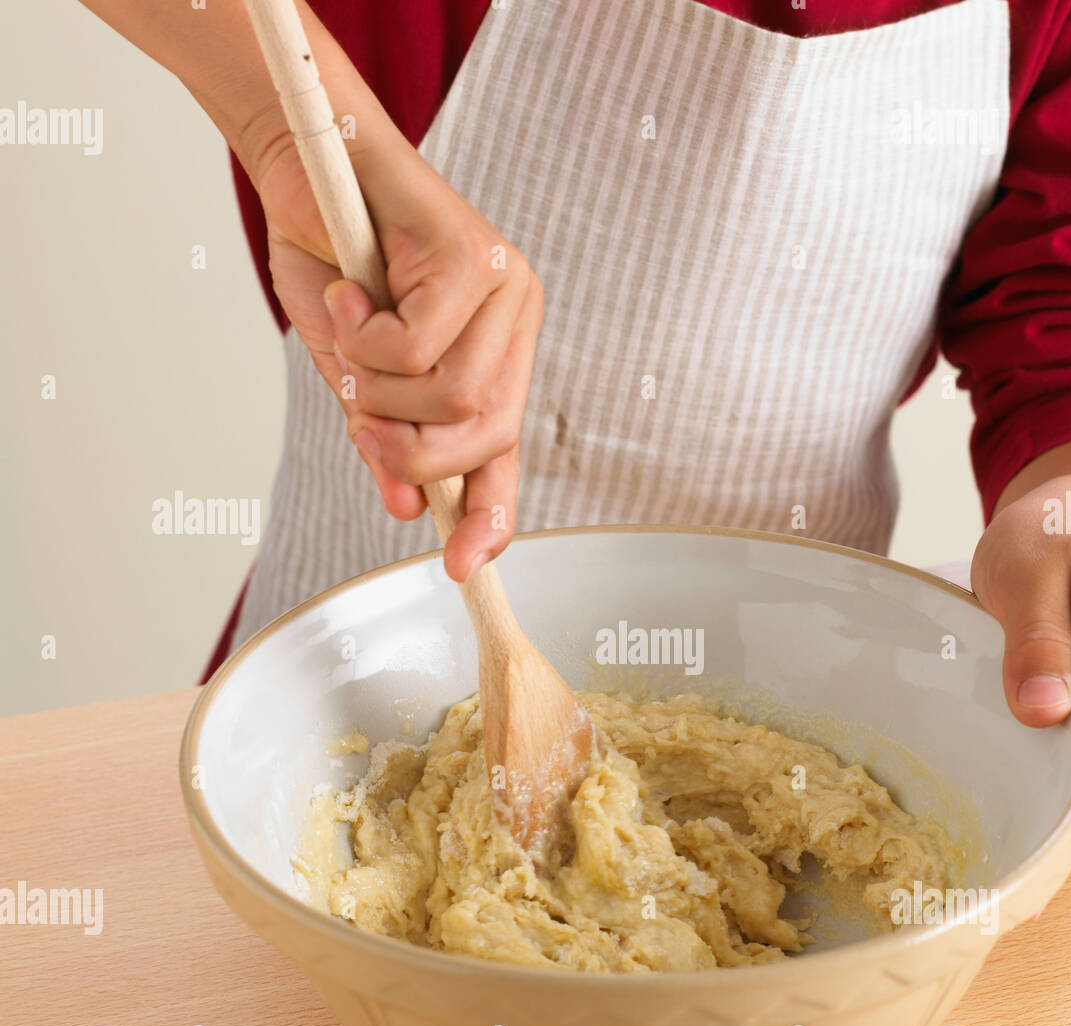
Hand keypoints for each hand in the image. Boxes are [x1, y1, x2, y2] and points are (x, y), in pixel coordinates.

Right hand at [248, 124, 541, 580]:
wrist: (301, 159)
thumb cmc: (330, 260)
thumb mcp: (355, 372)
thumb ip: (386, 438)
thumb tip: (409, 510)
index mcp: (497, 351)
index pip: (504, 451)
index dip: (489, 513)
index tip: (464, 567)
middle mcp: (514, 320)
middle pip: (485, 434)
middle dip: (410, 449)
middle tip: (359, 417)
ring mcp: (503, 285)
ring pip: (454, 398)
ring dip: (379, 390)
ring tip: (350, 334)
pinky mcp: (473, 252)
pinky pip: (417, 348)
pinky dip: (363, 340)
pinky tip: (349, 294)